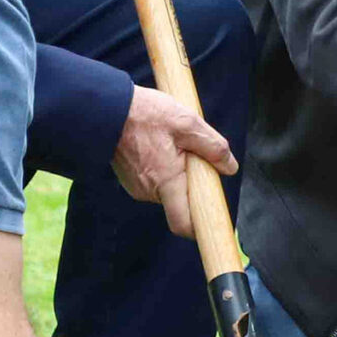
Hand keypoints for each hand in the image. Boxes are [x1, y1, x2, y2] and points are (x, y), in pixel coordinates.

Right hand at [112, 86, 238, 237]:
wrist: (106, 109)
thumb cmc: (145, 114)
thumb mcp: (188, 123)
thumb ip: (212, 147)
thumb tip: (230, 167)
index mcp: (165, 182)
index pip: (183, 223)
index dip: (201, 227)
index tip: (215, 218)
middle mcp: (148, 191)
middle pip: (181, 201)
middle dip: (193, 183)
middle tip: (193, 153)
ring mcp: (136, 186)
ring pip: (169, 188)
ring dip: (178, 172)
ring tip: (171, 142)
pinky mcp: (130, 178)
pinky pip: (156, 180)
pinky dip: (164, 168)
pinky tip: (159, 144)